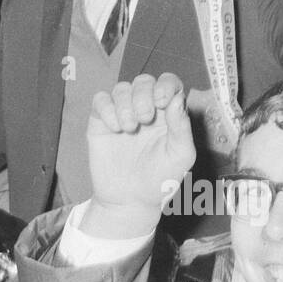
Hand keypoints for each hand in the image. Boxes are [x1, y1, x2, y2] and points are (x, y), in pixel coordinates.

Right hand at [84, 75, 194, 237]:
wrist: (130, 200)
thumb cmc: (161, 180)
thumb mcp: (180, 156)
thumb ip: (181, 127)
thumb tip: (178, 99)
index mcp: (168, 114)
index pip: (169, 83)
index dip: (166, 84)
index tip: (162, 101)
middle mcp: (146, 109)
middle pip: (144, 81)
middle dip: (143, 95)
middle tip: (144, 118)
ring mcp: (122, 113)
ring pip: (121, 88)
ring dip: (126, 104)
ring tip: (129, 129)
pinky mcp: (101, 121)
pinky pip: (101, 100)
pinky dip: (107, 108)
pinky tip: (114, 128)